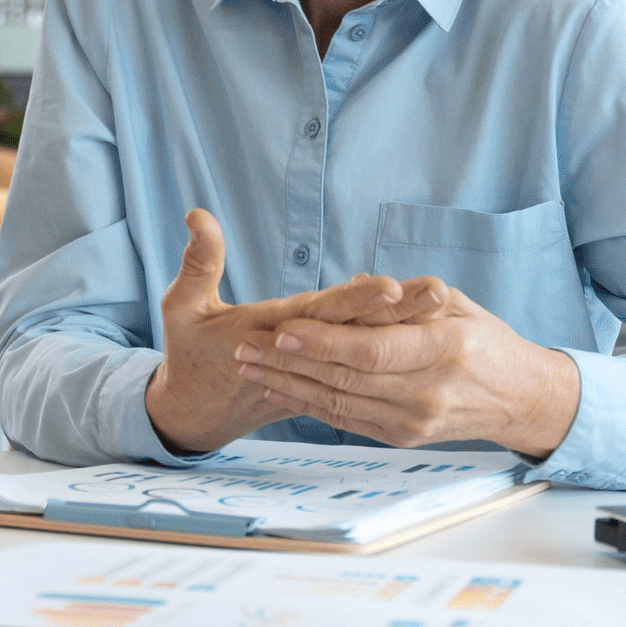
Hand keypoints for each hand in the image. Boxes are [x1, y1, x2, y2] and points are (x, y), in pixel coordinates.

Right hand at [144, 209, 424, 454]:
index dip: (354, 303)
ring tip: (445, 301)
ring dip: (407, 326)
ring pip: (368, 346)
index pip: (320, 317)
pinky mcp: (327, 374)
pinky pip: (364, 359)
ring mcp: (318, 366)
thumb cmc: (188, 355)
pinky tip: (422, 317)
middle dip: (399, 312)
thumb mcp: (180, 309)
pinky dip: (390, 340)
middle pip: (357, 331)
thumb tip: (198, 214)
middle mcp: (303, 351)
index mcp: (270, 332)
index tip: (388, 287)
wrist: (199, 412)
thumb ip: (196, 263)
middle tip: (439, 291)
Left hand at [236, 279, 581, 455]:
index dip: (324, 343)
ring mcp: (415, 420)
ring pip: (339, 403)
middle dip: (290, 363)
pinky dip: (308, 405)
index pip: (372, 350)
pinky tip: (278, 389)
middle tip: (246, 346)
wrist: (519, 399)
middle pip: (346, 379)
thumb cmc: (487, 342)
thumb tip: (362, 282)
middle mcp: (428, 391)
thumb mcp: (458, 306)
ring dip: (288, 385)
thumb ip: (409, 296)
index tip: (283, 329)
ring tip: (248, 366)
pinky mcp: (403, 437)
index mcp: (445, 349)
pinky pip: (347, 420)